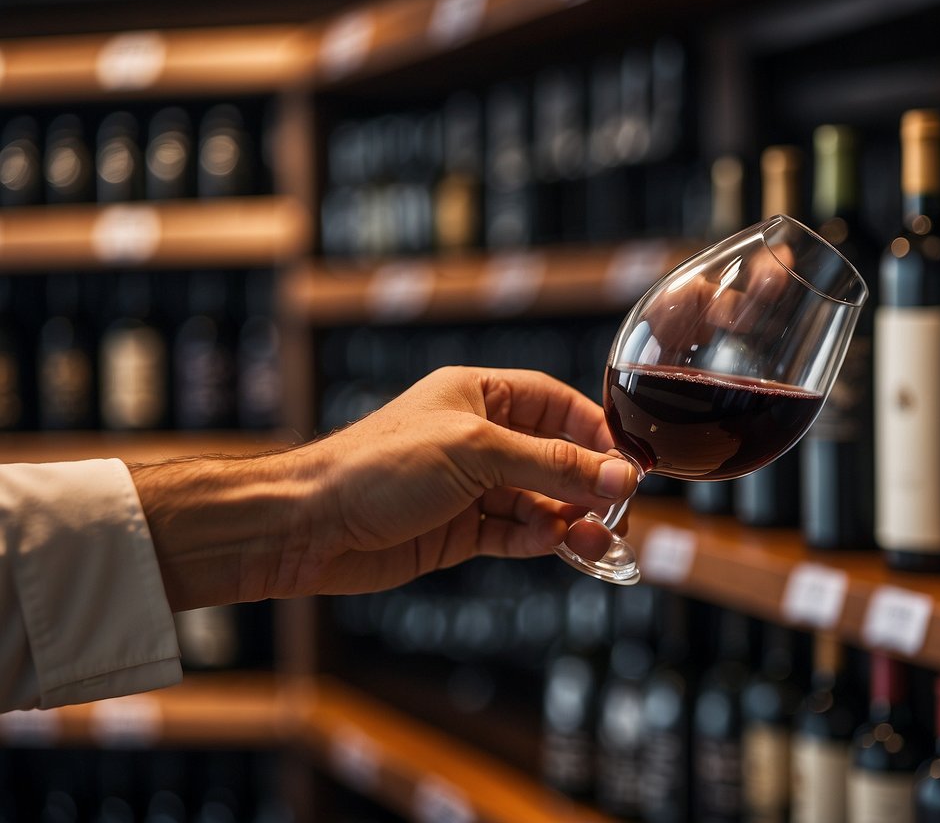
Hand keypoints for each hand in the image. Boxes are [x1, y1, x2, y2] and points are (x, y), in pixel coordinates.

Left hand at [131, 367, 636, 610]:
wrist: (308, 527)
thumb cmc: (377, 467)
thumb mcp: (477, 452)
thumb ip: (553, 466)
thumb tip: (619, 478)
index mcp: (478, 395)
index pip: (556, 405)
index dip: (594, 432)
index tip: (628, 464)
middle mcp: (477, 438)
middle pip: (554, 457)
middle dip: (588, 484)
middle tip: (619, 511)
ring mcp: (469, 487)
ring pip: (540, 502)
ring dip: (571, 521)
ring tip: (598, 541)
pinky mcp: (458, 531)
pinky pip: (516, 534)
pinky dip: (541, 542)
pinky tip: (560, 547)